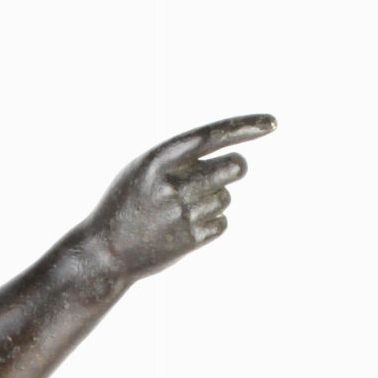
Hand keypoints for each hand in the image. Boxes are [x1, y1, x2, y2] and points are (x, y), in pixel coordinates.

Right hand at [87, 116, 274, 278]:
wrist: (105, 253)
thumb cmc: (129, 204)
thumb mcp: (145, 169)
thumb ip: (181, 158)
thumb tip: (233, 157)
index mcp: (158, 161)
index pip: (212, 136)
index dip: (245, 128)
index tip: (272, 124)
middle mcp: (171, 185)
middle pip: (232, 167)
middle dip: (234, 168)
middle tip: (223, 173)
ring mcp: (181, 214)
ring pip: (226, 197)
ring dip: (214, 200)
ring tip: (184, 210)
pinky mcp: (188, 240)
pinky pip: (222, 223)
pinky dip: (212, 223)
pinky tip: (187, 227)